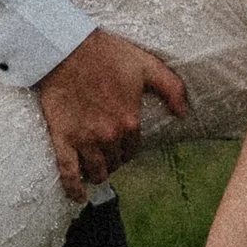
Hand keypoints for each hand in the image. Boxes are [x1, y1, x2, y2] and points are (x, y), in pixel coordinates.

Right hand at [34, 26, 187, 196]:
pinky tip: (78, 197)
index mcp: (130, 122)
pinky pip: (68, 172)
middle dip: (113, 159)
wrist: (66, 49)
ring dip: (98, 173)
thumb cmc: (107, 54)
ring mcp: (84, 139)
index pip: (133, 149)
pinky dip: (73, 189)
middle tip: (107, 151)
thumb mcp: (147, 65)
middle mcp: (109, 136)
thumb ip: (172, 88)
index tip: (121, 142)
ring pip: (96, 171)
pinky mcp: (63, 138)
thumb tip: (184, 113)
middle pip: (115, 162)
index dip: (128, 147)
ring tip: (95, 169)